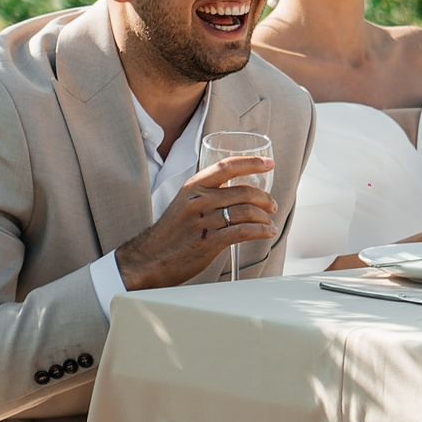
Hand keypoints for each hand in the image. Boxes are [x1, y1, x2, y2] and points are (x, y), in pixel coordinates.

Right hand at [115, 156, 277, 290]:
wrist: (150, 258)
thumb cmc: (171, 232)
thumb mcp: (185, 203)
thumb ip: (208, 194)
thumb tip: (235, 190)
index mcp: (194, 187)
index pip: (227, 167)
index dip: (251, 162)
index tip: (268, 163)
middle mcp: (199, 200)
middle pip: (243, 191)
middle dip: (265, 198)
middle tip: (271, 204)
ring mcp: (204, 221)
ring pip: (246, 212)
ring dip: (265, 217)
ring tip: (269, 222)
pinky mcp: (209, 242)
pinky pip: (243, 232)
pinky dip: (261, 231)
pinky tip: (267, 232)